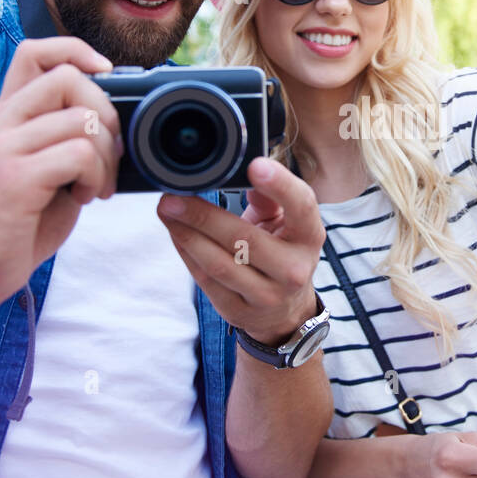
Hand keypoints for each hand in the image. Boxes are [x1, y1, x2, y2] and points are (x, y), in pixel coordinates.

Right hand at [0, 37, 119, 308]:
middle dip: (107, 114)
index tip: (107, 75)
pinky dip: (96, 176)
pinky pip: (78, 154)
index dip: (76, 51)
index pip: (34, 52)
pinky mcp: (12, 179)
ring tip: (95, 185)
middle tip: (108, 155)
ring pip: (82, 120)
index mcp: (4, 116)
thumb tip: (117, 121)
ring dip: (106, 156)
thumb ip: (66, 138)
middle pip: (68, 78)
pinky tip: (85, 197)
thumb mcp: (43, 169)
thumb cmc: (16, 224)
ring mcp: (1, 149)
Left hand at [156, 157, 325, 344]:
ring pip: (219, 262)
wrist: (284, 310)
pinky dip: (186, 253)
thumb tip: (246, 170)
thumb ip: (268, 197)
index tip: (254, 166)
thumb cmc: (282, 253)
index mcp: (309, 237)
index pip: (301, 206)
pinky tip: (176, 233)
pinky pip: (205, 279)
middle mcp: (293, 269)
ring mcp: (267, 296)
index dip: (280, 185)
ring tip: (167, 211)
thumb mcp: (284, 223)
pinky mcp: (238, 311)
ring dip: (187, 233)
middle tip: (174, 195)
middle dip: (203, 215)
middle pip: (244, 238)